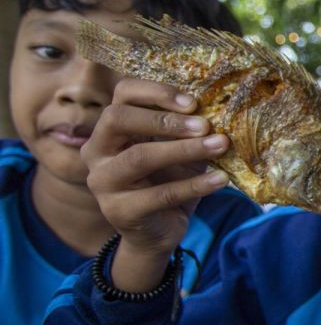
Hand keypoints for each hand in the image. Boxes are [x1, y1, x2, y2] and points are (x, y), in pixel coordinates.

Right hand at [83, 79, 229, 290]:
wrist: (159, 231)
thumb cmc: (169, 181)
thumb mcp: (179, 150)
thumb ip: (188, 131)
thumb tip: (219, 110)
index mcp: (109, 129)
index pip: (122, 94)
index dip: (156, 92)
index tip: (193, 102)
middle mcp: (97, 152)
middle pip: (117, 118)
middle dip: (165, 119)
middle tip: (205, 124)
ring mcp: (103, 182)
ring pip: (139, 157)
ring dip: (184, 149)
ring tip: (220, 145)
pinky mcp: (120, 211)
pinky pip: (161, 194)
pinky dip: (195, 185)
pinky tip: (220, 179)